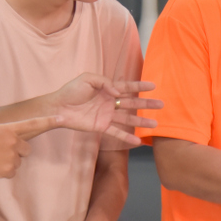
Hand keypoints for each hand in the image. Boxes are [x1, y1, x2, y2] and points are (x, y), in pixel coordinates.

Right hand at [0, 115, 62, 179]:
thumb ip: (9, 133)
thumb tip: (21, 141)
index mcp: (8, 128)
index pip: (32, 124)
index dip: (48, 121)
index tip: (61, 118)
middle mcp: (13, 141)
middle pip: (27, 149)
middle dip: (18, 152)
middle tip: (1, 152)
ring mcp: (11, 156)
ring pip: (18, 162)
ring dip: (8, 162)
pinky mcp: (8, 170)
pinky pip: (12, 172)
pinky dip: (3, 171)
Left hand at [44, 74, 163, 146]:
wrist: (58, 107)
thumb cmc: (71, 91)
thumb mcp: (88, 78)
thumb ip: (105, 82)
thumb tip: (118, 93)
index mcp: (107, 89)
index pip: (127, 87)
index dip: (140, 86)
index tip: (153, 86)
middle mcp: (110, 102)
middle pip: (132, 103)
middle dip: (147, 104)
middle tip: (161, 104)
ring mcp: (107, 115)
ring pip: (128, 118)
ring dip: (142, 121)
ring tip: (155, 124)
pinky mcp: (101, 127)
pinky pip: (116, 132)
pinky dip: (127, 137)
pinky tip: (138, 142)